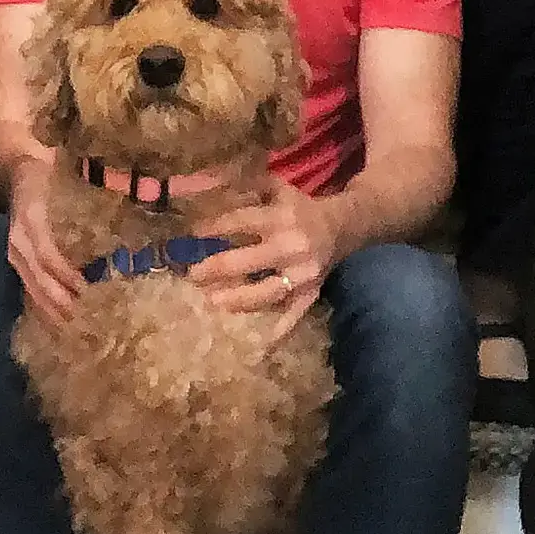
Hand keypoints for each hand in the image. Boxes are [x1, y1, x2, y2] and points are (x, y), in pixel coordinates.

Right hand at [8, 159, 83, 326]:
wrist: (16, 169)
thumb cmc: (47, 171)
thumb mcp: (62, 173)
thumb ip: (87, 184)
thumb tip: (123, 187)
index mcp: (32, 220)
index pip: (49, 256)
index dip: (67, 276)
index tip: (88, 290)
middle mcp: (20, 241)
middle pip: (39, 280)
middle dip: (62, 303)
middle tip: (88, 322)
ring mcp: (16, 253)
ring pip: (33, 289)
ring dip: (53, 311)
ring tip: (76, 329)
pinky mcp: (18, 260)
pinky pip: (29, 287)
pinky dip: (44, 305)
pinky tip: (60, 320)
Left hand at [190, 181, 336, 340]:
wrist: (342, 226)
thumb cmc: (299, 207)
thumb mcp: (275, 187)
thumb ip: (244, 185)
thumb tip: (198, 185)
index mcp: (280, 217)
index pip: (239, 223)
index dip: (212, 228)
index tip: (192, 234)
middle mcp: (291, 246)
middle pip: (246, 261)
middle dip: (215, 269)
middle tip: (191, 274)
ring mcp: (301, 274)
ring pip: (265, 293)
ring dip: (236, 299)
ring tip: (212, 300)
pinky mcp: (310, 293)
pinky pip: (295, 315)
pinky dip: (281, 331)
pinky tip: (262, 347)